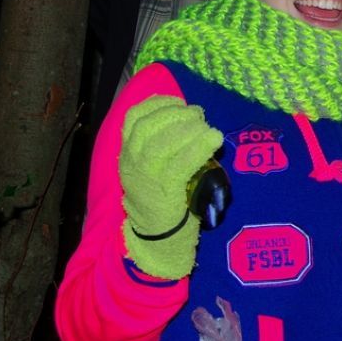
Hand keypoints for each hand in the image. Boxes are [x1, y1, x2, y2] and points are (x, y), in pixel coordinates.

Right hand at [119, 95, 222, 278]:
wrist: (158, 239)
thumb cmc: (163, 197)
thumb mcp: (154, 167)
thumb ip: (163, 143)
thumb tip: (190, 116)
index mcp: (127, 153)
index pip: (133, 118)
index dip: (158, 104)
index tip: (180, 102)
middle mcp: (131, 163)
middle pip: (149, 127)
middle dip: (177, 114)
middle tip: (199, 116)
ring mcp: (146, 179)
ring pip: (162, 144)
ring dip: (189, 129)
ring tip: (208, 128)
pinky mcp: (164, 193)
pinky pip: (180, 165)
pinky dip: (198, 148)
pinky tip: (214, 139)